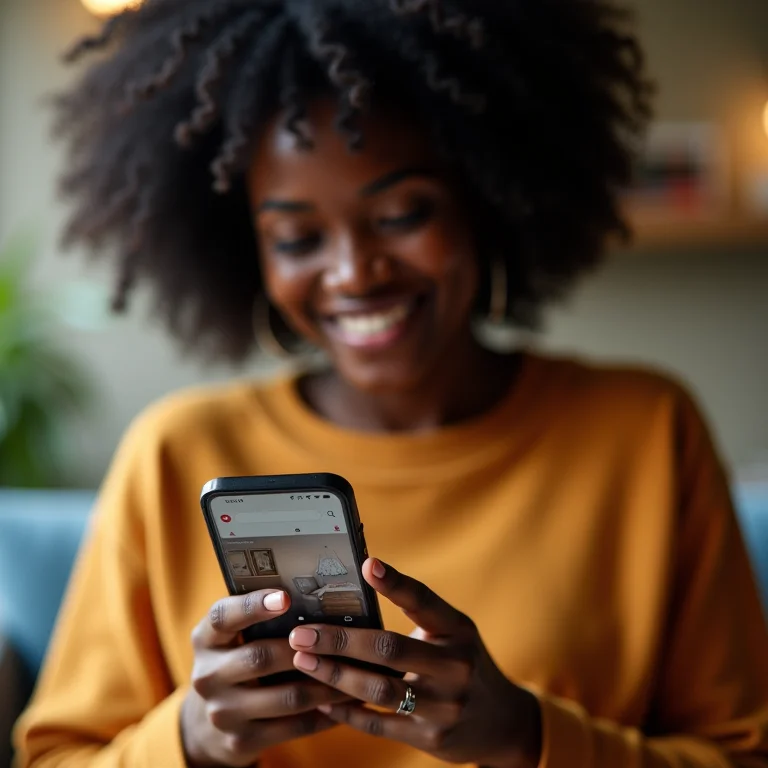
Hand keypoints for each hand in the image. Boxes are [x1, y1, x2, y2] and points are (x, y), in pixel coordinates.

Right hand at [182, 589, 349, 767]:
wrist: (207, 724)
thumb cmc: (236, 660)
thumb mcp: (233, 637)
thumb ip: (260, 618)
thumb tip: (315, 596)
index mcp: (205, 639)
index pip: (223, 617)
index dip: (253, 606)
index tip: (285, 597)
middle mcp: (207, 676)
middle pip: (260, 657)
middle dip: (304, 648)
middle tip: (340, 638)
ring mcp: (222, 713)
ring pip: (287, 696)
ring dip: (326, 684)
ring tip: (357, 671)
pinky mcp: (242, 741)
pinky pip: (295, 726)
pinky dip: (325, 714)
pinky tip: (346, 701)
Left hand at [287, 559, 541, 767]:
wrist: (503, 722)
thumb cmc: (464, 664)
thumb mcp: (453, 634)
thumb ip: (417, 617)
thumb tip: (358, 591)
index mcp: (458, 630)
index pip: (424, 601)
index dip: (395, 583)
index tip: (367, 564)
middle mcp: (455, 666)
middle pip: (389, 649)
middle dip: (340, 640)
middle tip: (303, 633)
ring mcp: (445, 705)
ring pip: (380, 690)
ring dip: (336, 676)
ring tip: (304, 662)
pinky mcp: (433, 737)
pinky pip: (381, 725)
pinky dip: (348, 713)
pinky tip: (323, 702)